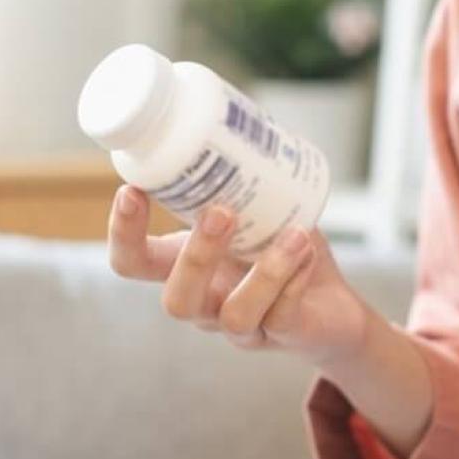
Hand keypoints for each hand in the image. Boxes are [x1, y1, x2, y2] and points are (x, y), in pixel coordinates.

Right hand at [106, 186, 376, 366]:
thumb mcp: (258, 212)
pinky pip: (283, 317)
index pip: (133, 264)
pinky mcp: (285, 336)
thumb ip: (241, 179)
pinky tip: (307, 251)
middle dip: (196, 258)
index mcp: (185, 269)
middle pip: (176, 301)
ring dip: (266, 273)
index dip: (122, 234)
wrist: (335, 307)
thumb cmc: (285, 250)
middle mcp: (207, 304)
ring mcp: (245, 328)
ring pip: (234, 316)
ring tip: (294, 235)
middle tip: (221, 212)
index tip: (131, 188)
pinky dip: (296, 280)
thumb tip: (233, 121)